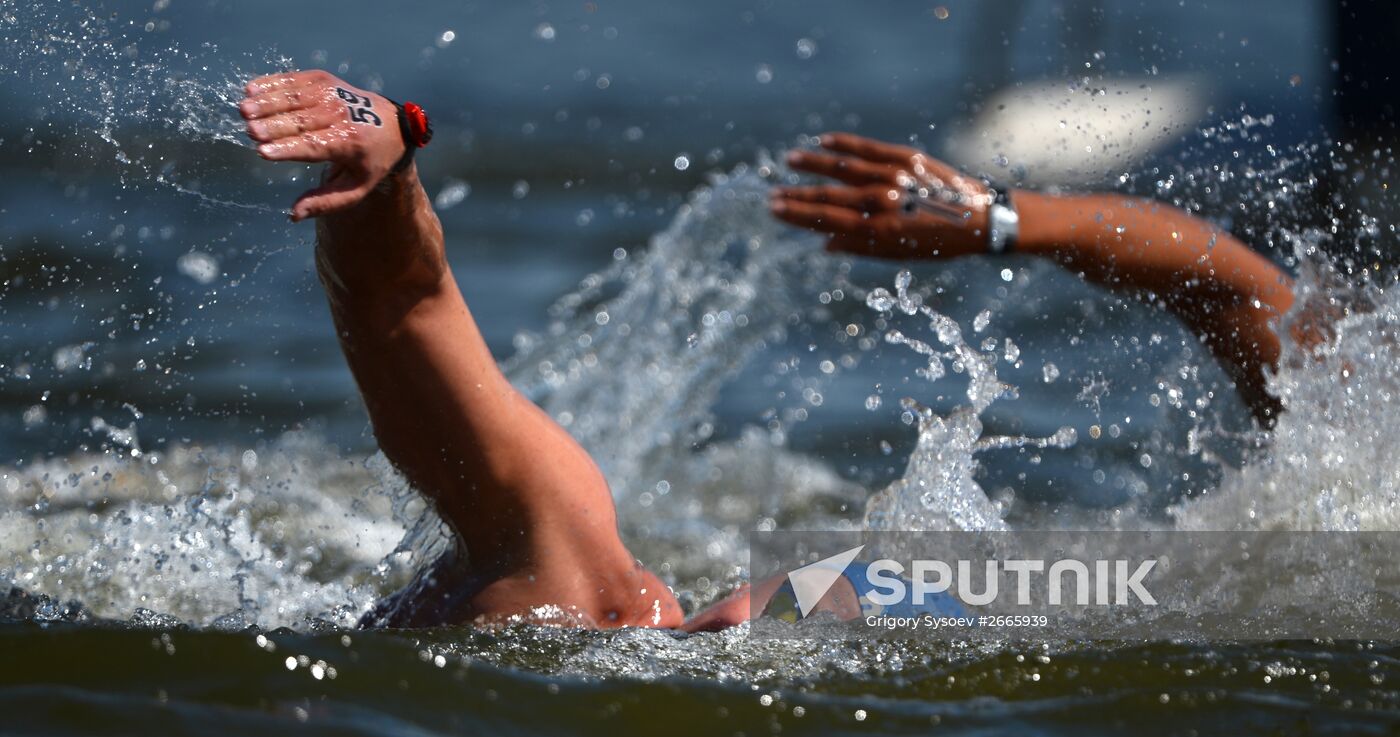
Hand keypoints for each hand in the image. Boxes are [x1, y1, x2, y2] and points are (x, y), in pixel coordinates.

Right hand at [240, 70, 406, 221]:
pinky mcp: (324, 79)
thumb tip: (293, 214)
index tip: (263, 152)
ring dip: (268, 101)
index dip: (288, 148)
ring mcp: (332, 93)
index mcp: (350, 143)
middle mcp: (342, 115)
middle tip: (249, 130)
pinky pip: (295, 79)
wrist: (393, 125)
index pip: (315, 146)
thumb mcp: (357, 188)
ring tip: (244, 109)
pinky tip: (252, 89)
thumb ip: (326, 202)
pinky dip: (273, 82)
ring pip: (296, 96)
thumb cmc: (369, 161)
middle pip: (302, 120)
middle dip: (274, 124)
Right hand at [770, 133, 993, 258]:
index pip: (827, 220)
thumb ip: (860, 247)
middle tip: (772, 194)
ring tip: (790, 160)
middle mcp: (883, 201)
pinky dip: (845, 145)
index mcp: (879, 229)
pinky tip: (824, 141)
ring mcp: (895, 177)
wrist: (982, 218)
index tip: (775, 209)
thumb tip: (824, 245)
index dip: (798, 215)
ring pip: (844, 168)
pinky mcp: (907, 158)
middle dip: (798, 195)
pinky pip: (869, 149)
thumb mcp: (899, 254)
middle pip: (829, 196)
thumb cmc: (938, 242)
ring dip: (814, 164)